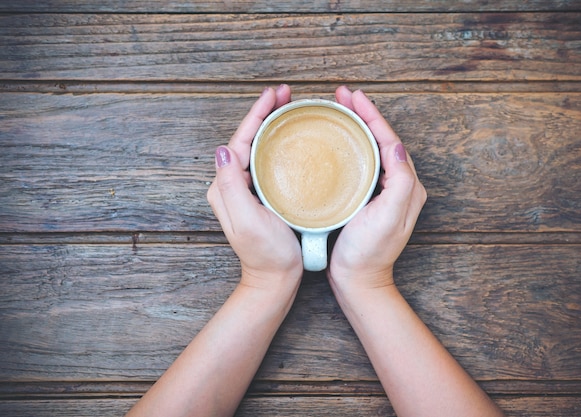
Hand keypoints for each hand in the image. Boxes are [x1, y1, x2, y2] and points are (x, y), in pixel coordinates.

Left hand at [207, 85, 302, 286]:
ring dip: (272, 124)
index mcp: (225, 187)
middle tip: (285, 93)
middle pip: (248, 139)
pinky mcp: (262, 195)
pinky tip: (292, 137)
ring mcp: (246, 189)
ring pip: (258, 147)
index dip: (256, 115)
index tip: (273, 95)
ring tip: (289, 106)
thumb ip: (230, 187)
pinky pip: (268, 160)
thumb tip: (222, 150)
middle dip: (265, 113)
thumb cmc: (266, 254)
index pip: (239, 141)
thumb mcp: (247, 221)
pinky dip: (279, 143)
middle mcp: (231, 184)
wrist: (275, 280)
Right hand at [328, 86, 426, 288]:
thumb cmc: (369, 253)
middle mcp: (398, 185)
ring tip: (338, 110)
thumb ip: (399, 181)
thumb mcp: (388, 217)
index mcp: (407, 186)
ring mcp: (382, 192)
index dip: (372, 115)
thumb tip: (397, 145)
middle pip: (380, 139)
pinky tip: (335, 142)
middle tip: (341, 95)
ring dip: (356, 127)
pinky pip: (361, 163)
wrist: (358, 282)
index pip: (390, 140)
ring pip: (370, 149)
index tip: (353, 96)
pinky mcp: (367, 199)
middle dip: (363, 114)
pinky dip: (349, 146)